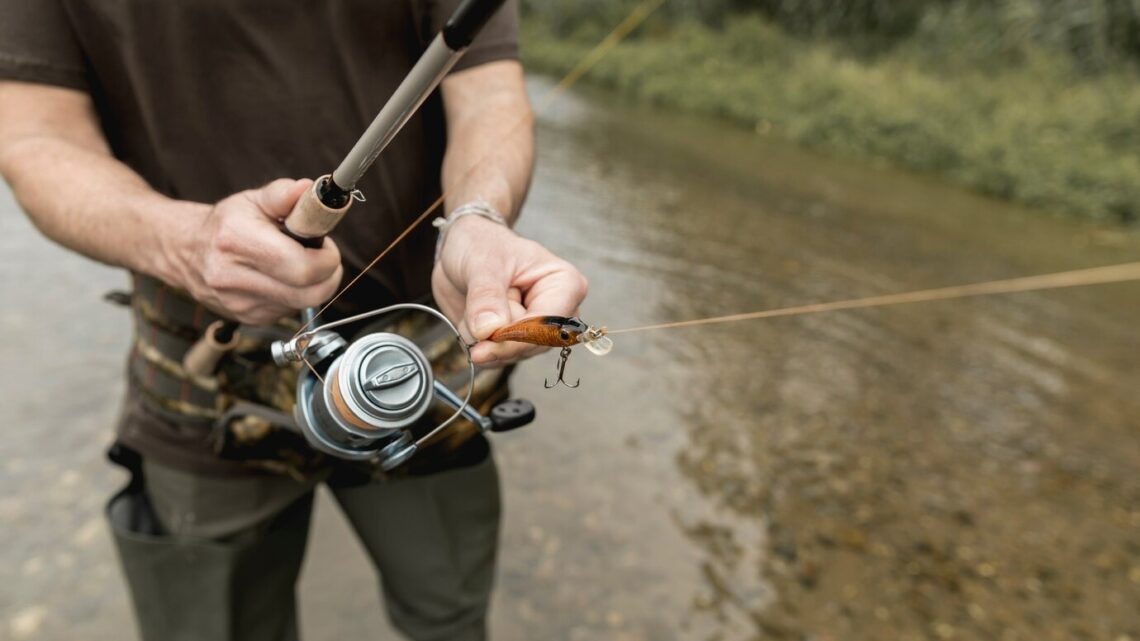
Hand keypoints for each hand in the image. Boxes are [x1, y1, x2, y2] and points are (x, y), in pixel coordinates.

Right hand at [172, 179, 342, 324]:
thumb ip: (283, 194)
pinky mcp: (246, 318)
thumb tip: (309, 189)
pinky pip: (288, 311)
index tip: (326, 245)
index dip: (327, 259)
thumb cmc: (226, 223)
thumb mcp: (252, 200)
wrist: (185, 251)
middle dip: (328, 275)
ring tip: (297, 262)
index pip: (303, 267)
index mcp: (238, 241)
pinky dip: (295, 295)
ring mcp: (239, 303)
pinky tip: (281, 278)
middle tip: (322, 256)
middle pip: (309, 293)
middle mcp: (234, 277)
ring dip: (312, 285)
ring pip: (302, 304)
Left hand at [432, 216, 588, 365]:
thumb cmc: (483, 245)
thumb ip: (486, 295)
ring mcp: (535, 331)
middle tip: (476, 310)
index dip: (517, 335)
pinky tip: (472, 321)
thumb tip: (489, 329)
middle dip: (497, 337)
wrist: (464, 250)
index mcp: (565, 285)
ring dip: (483, 338)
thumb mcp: (482, 262)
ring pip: (511, 355)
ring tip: (476, 306)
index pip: (549, 325)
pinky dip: (476, 344)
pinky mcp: (514, 342)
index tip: (485, 335)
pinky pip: (495, 359)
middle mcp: (556, 313)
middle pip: (532, 346)